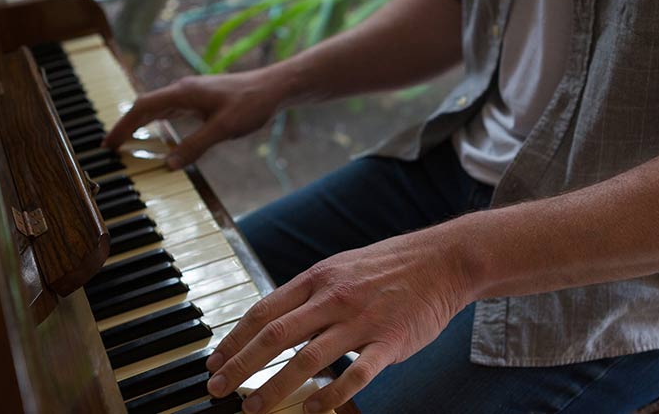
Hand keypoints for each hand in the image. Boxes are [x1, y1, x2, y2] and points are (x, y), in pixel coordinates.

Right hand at [102, 69, 289, 168]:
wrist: (274, 88)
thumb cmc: (251, 103)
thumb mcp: (223, 129)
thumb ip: (195, 147)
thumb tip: (169, 164)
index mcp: (182, 94)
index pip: (142, 108)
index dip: (122, 126)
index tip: (108, 144)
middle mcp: (183, 91)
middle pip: (144, 108)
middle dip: (125, 126)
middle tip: (110, 147)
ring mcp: (191, 95)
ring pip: (156, 109)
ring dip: (139, 124)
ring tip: (126, 142)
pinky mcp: (201, 100)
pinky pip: (170, 112)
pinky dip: (157, 123)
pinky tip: (157, 135)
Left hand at [204, 227, 475, 412]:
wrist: (444, 260)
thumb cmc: (390, 267)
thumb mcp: (341, 268)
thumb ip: (309, 294)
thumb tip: (271, 322)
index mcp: (317, 279)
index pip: (263, 312)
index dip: (234, 340)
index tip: (214, 364)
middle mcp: (334, 298)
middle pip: (275, 336)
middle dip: (240, 366)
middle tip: (217, 390)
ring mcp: (362, 320)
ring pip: (308, 358)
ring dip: (276, 386)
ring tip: (254, 409)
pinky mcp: (390, 341)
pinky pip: (356, 374)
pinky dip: (332, 395)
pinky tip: (313, 411)